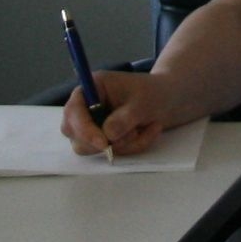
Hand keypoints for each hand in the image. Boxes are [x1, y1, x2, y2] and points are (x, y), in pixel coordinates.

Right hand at [63, 68, 201, 159]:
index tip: (103, 143)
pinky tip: (147, 131)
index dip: (84, 129)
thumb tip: (107, 135)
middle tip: (132, 133)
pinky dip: (131, 147)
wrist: (167, 99)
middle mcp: (86, 107)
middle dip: (103, 140)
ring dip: (122, 143)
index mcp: (91, 88)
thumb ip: (124, 117)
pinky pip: (111, 152)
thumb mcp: (142, 101)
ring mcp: (92, 125)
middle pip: (75, 134)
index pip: (74, 111)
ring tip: (144, 127)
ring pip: (93, 148)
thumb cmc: (152, 92)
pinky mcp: (103, 139)